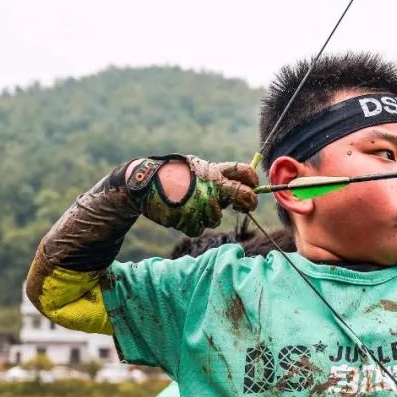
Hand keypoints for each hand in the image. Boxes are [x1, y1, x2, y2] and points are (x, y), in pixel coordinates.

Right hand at [128, 154, 257, 235]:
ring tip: (190, 205)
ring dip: (207, 216)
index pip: (244, 171)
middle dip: (249, 203)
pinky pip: (199, 228)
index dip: (254, 179)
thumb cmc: (172, 176)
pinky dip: (190, 224)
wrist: (142, 184)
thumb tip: (242, 186)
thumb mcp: (196, 168)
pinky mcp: (190, 220)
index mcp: (213, 171)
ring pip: (217, 219)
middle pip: (244, 195)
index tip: (254, 185)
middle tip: (245, 206)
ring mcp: (202, 204)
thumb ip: (216, 176)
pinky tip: (180, 213)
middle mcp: (211, 187)